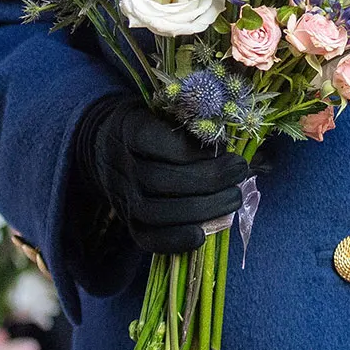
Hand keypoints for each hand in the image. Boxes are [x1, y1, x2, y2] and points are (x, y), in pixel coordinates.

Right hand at [74, 96, 250, 256]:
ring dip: (200, 210)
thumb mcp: (165, 109)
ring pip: (155, 212)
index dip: (188, 148)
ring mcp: (123, 196)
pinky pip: (147, 238)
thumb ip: (190, 121)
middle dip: (208, 179)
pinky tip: (203, 234)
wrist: (110, 148)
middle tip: (240, 172)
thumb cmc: (153, 123)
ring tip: (233, 198)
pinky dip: (175, 240)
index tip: (220, 145)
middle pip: (159, 179)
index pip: (151, 139)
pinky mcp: (129, 221)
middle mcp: (121, 164)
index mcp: (129, 128)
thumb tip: (230, 141)